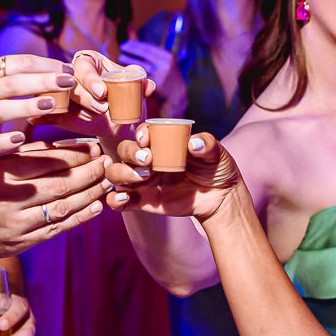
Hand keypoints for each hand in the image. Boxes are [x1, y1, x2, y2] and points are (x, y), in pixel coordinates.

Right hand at [0, 53, 75, 160]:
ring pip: (2, 110)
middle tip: (70, 82)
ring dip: (26, 107)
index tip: (69, 69)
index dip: (45, 65)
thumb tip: (50, 69)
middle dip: (43, 82)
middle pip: (14, 83)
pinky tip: (21, 138)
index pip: (18, 63)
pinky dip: (3, 140)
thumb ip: (9, 75)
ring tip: (51, 105)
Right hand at [0, 143, 119, 256]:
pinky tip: (96, 206)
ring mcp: (16, 224)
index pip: (48, 160)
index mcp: (2, 172)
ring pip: (63, 207)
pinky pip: (56, 229)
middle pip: (60, 183)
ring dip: (90, 194)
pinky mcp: (20, 243)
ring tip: (107, 182)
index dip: (75, 153)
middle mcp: (10, 198)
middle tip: (108, 162)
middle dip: (89, 172)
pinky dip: (79, 218)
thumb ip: (25, 154)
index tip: (94, 146)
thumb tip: (66, 144)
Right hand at [55, 50, 144, 142]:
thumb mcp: (134, 89)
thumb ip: (141, 84)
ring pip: (63, 98)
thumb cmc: (126, 100)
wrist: (119, 124)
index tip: (102, 92)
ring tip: (99, 116)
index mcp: (90, 61)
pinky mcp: (59, 109)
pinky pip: (57, 113)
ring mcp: (62, 92)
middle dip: (86, 97)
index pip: (84, 65)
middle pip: (70, 82)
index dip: (91, 79)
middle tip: (103, 108)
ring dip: (81, 109)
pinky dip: (72, 119)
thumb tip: (148, 86)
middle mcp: (72, 74)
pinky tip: (88, 121)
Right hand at [114, 128, 241, 221]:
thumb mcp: (217, 154)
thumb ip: (207, 144)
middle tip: (148, 161)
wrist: (220, 198)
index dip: (140, 135)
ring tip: (142, 178)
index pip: (142, 134)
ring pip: (116, 173)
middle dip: (131, 154)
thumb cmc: (216, 169)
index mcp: (162, 144)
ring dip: (122, 173)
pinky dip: (114, 200)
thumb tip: (194, 143)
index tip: (147, 141)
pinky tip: (124, 200)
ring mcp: (143, 181)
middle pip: (124, 151)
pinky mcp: (143, 201)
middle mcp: (148, 160)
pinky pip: (119, 201)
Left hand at [119, 40, 186, 117]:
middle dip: (131, 50)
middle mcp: (165, 65)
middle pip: (144, 54)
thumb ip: (153, 55)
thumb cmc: (167, 77)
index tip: (126, 43)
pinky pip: (141, 77)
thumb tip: (135, 44)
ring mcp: (160, 76)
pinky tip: (126, 70)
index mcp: (167, 57)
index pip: (149, 48)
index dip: (136, 45)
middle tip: (121, 48)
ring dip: (129, 60)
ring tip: (120, 57)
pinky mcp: (155, 86)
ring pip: (141, 65)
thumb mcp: (165, 63)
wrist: (177, 95)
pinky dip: (132, 73)